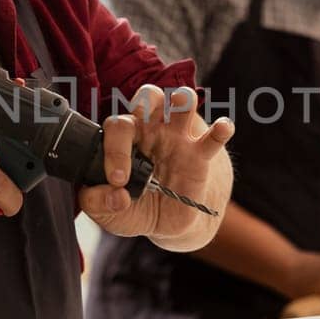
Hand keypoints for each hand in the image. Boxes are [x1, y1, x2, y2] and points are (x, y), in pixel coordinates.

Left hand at [79, 84, 233, 246]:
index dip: (115, 150)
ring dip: (181, 100)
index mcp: (124, 139)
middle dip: (145, 102)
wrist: (166, 223)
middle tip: (142, 134)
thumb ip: (97, 204)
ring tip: (179, 109)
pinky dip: (221, 129)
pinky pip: (214, 137)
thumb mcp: (109, 212)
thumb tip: (115, 195)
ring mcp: (178, 138)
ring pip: (182, 102)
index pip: (118, 126)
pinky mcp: (200, 155)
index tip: (117, 180)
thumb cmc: (134, 207)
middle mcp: (151, 130)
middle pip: (148, 95)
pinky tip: (221, 128)